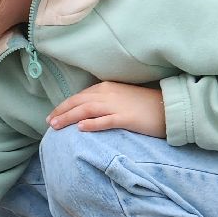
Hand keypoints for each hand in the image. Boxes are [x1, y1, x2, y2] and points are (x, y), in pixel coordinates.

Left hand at [47, 81, 165, 137]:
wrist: (168, 106)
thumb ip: (104, 101)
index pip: (79, 96)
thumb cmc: (144, 104)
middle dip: (61, 112)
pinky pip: (106, 120)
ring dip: (69, 117)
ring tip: (56, 126)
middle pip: (78, 102)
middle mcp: (108, 94)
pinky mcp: (126, 117)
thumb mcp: (120, 97)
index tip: (52, 116)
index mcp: (106, 88)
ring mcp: (117, 105)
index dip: (64, 106)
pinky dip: (92, 123)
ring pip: (86, 110)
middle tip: (48, 123)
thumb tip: (86, 112)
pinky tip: (81, 128)